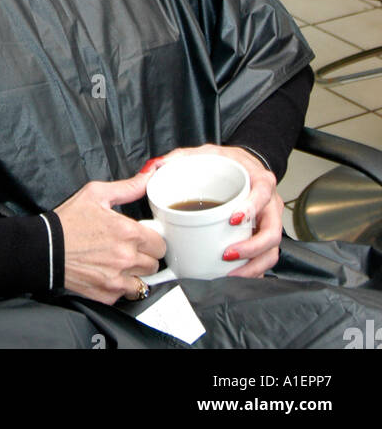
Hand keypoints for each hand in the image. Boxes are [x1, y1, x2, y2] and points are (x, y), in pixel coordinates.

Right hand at [53, 169, 166, 303]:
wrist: (45, 248)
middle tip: (129, 248)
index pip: (160, 243)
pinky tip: (108, 273)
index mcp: (128, 232)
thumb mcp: (96, 194)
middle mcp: (126, 258)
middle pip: (155, 263)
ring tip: (119, 262)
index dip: (152, 238)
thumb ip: (128, 187)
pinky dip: (120, 285)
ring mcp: (117, 279)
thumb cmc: (68, 221)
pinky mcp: (108, 294)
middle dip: (145, 255)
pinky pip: (126, 293)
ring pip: (144, 281)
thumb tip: (148, 176)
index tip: (143, 237)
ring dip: (135, 273)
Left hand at [150, 144, 281, 278]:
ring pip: (271, 251)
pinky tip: (236, 275)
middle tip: (227, 255)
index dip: (252, 208)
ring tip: (230, 273)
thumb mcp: (206, 153)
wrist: (244, 167)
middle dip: (252, 249)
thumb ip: (180, 157)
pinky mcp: (264, 236)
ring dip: (252, 266)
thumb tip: (156, 167)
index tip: (233, 219)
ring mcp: (269, 222)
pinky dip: (253, 270)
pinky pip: (265, 258)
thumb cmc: (227, 162)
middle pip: (272, 232)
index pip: (263, 194)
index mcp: (259, 181)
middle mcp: (269, 204)